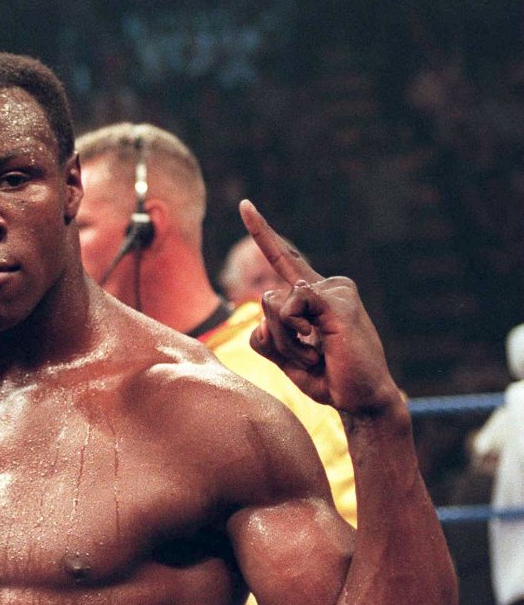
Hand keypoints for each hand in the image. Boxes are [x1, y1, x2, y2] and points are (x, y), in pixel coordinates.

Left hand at [240, 200, 399, 413]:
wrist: (360, 399)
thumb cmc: (327, 379)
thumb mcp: (285, 359)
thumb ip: (265, 336)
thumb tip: (265, 307)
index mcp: (312, 296)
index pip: (283, 258)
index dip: (262, 231)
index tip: (245, 204)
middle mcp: (325, 285)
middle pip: (266, 300)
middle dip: (275, 339)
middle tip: (309, 358)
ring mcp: (334, 289)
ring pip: (272, 305)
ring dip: (285, 341)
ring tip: (317, 354)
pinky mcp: (339, 300)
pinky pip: (290, 307)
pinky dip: (294, 333)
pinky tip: (321, 343)